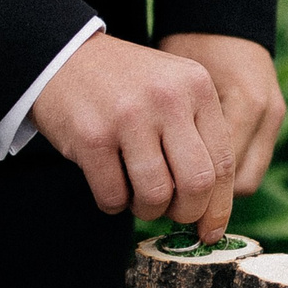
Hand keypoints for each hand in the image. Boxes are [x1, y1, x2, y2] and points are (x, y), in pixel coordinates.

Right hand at [32, 33, 236, 235]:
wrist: (64, 57)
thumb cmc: (125, 86)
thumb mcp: (173, 91)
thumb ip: (198, 135)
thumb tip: (214, 209)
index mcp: (197, 87)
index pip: (223, 163)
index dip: (218, 206)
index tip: (210, 230)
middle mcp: (167, 99)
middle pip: (196, 184)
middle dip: (186, 213)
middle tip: (171, 213)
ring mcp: (128, 117)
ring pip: (155, 196)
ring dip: (147, 211)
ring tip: (137, 196)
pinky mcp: (92, 137)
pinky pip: (114, 197)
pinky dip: (114, 205)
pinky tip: (110, 186)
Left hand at [156, 32, 284, 195]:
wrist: (218, 18)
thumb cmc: (186, 46)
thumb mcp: (173, 85)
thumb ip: (174, 129)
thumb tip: (156, 183)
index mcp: (243, 102)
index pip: (219, 171)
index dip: (188, 192)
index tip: (158, 200)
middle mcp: (265, 111)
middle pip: (236, 183)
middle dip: (204, 199)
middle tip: (170, 205)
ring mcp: (274, 114)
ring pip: (246, 179)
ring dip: (216, 191)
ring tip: (183, 191)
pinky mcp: (275, 117)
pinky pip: (252, 164)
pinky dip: (226, 175)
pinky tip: (199, 171)